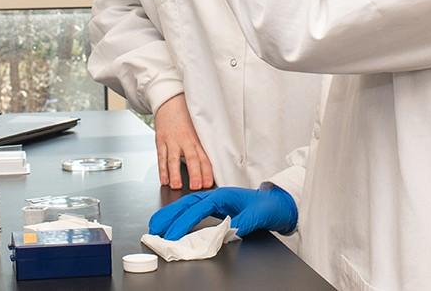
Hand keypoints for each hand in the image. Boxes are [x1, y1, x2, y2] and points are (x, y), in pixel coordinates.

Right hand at [148, 184, 297, 240]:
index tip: (171, 235)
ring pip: (187, 205)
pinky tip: (175, 223)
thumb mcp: (256, 216)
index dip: (182, 223)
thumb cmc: (267, 207)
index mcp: (222, 195)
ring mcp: (215, 200)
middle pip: (186, 203)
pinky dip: (182, 215)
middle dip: (168, 215)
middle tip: (152, 227)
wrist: (278, 202)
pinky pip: (194, 210)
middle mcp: (215, 195)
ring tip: (157, 224)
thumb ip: (241, 224)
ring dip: (171, 214)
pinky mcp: (216, 207)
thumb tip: (225, 233)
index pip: (197, 209)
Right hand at [154, 94, 214, 189]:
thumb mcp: (198, 129)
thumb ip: (202, 146)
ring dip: (175, 174)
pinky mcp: (160, 141)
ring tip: (176, 186)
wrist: (170, 101)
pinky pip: (161, 157)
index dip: (207, 172)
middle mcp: (185, 140)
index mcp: (197, 139)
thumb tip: (212, 164)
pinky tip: (164, 180)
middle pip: (192, 159)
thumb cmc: (186, 116)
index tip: (209, 183)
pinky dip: (162, 169)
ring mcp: (172, 141)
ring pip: (173, 159)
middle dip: (194, 174)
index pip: (204, 158)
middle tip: (196, 186)